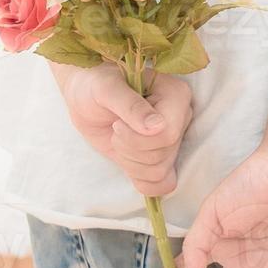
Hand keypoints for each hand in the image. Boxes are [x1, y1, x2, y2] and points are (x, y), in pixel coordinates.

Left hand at [56, 63, 191, 195]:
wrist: (86, 95)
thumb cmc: (95, 84)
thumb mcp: (106, 89)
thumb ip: (131, 106)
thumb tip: (158, 127)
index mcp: (176, 95)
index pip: (168, 134)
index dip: (136, 138)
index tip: (117, 123)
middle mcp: (181, 118)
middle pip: (163, 155)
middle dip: (129, 150)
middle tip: (115, 129)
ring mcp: (173, 138)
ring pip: (160, 171)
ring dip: (129, 162)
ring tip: (119, 139)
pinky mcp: (161, 156)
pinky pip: (163, 184)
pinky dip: (142, 181)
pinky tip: (127, 163)